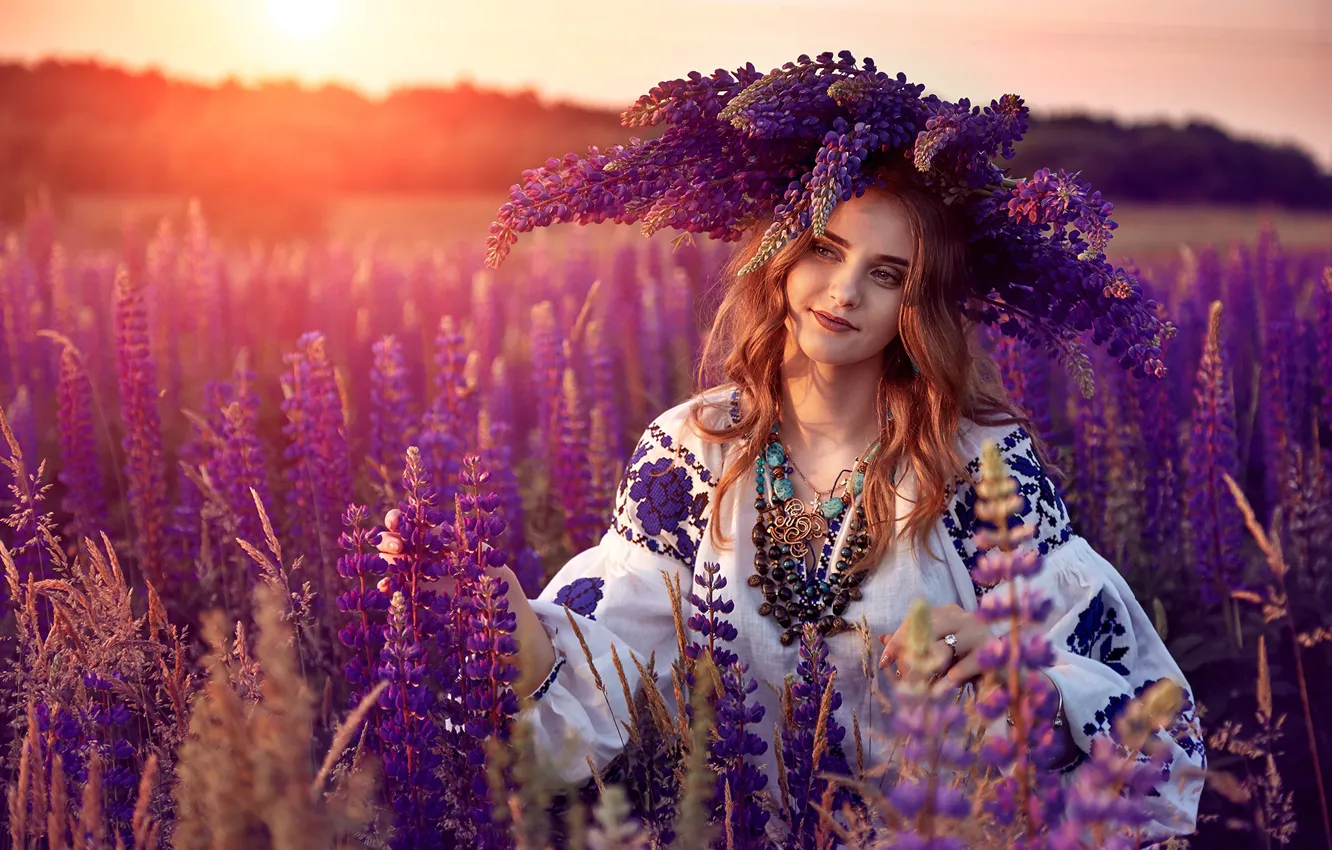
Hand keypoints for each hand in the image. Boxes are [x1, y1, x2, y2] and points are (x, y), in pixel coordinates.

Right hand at [373, 509, 509, 595]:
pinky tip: (386, 586)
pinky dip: (385, 586)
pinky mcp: (412, 589)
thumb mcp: (468, 542)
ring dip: (385, 559)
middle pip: (388, 539)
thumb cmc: (480, 557)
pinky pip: (392, 587)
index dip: (395, 518)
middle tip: (400, 546)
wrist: (487, 584)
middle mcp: (414, 548)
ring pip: (386, 560)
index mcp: (426, 532)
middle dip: (388, 539)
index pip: (403, 521)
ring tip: (399, 562)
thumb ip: (450, 535)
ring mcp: (411, 569)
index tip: (396, 521)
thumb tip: (436, 527)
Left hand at [878, 603, 990, 686]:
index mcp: (949, 612)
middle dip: (911, 653)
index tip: (884, 661)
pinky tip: (942, 687)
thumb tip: (883, 640)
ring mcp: (978, 634)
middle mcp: (963, 618)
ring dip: (929, 669)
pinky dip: (951, 678)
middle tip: (900, 674)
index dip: (897, 640)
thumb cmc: (968, 656)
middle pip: (929, 629)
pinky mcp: (990, 653)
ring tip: (918, 686)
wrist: (1007, 666)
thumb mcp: (940, 648)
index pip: (916, 620)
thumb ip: (914, 641)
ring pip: (945, 648)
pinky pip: (964, 666)